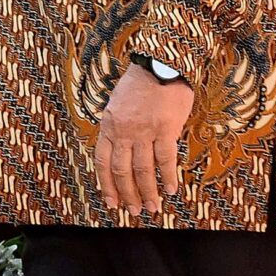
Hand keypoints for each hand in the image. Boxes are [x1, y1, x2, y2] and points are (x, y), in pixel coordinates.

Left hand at [95, 62, 194, 213]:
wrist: (160, 63)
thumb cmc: (139, 83)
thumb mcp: (117, 104)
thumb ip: (117, 128)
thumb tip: (121, 153)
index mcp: (109, 126)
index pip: (102, 162)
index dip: (106, 186)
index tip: (111, 203)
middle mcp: (123, 131)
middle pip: (122, 171)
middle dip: (128, 195)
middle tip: (135, 211)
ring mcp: (144, 131)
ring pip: (143, 170)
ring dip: (148, 192)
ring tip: (153, 207)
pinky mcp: (165, 129)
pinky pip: (166, 159)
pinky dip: (169, 177)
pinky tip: (172, 189)